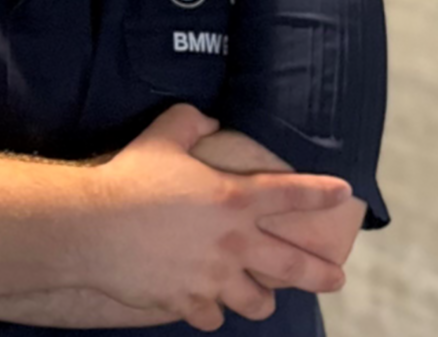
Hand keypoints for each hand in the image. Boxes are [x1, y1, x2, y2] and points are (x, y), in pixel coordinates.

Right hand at [89, 104, 352, 330]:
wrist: (93, 226)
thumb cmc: (130, 177)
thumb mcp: (162, 134)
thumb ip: (191, 122)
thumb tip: (209, 121)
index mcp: (233, 199)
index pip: (290, 195)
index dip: (320, 193)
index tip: (344, 194)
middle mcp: (233, 243)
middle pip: (293, 266)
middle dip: (321, 273)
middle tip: (336, 278)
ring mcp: (213, 278)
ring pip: (256, 301)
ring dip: (261, 297)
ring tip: (260, 294)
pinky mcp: (187, 302)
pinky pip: (212, 315)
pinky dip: (211, 309)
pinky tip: (206, 301)